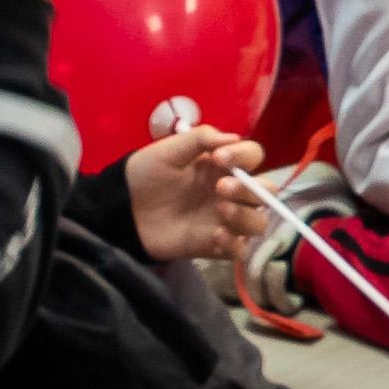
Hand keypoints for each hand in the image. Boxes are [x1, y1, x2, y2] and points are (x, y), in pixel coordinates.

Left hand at [122, 127, 274, 263]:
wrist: (122, 209)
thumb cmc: (147, 174)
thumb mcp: (169, 149)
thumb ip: (200, 138)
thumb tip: (234, 138)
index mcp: (223, 166)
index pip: (253, 156)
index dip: (244, 156)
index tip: (219, 158)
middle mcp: (230, 192)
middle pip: (266, 192)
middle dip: (250, 189)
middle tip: (220, 189)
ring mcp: (224, 220)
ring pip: (258, 222)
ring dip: (245, 216)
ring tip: (220, 212)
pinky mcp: (213, 245)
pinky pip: (239, 250)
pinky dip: (234, 244)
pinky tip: (215, 236)